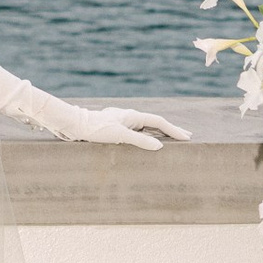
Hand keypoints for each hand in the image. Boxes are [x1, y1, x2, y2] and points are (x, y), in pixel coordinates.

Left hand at [57, 105, 193, 151]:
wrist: (75, 124)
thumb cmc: (96, 130)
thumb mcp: (120, 136)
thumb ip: (140, 141)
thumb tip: (160, 147)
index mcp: (133, 116)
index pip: (159, 122)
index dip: (174, 130)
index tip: (187, 138)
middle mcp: (130, 117)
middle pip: (155, 123)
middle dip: (170, 129)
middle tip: (186, 136)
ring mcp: (122, 121)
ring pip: (146, 127)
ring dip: (159, 133)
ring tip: (170, 140)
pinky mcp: (115, 128)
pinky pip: (136, 132)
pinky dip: (146, 136)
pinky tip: (146, 142)